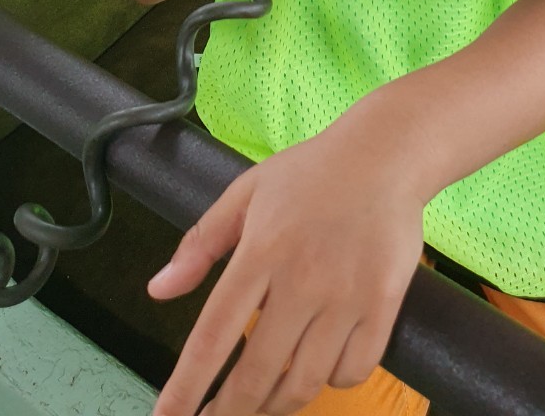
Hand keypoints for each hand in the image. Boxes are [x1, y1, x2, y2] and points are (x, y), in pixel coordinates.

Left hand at [148, 125, 426, 415]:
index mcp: (261, 251)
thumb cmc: (312, 172)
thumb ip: (200, 243)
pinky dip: (332, 382)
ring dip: (277, 404)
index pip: (214, 335)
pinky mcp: (383, 303)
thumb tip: (158, 290)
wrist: (386, 154)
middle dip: (230, 411)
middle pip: (258, 373)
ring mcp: (346, 295)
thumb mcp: (246, 192)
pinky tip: (318, 371)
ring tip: (262, 403)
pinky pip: (353, 370)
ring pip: (305, 382)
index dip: (187, 386)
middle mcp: (302, 279)